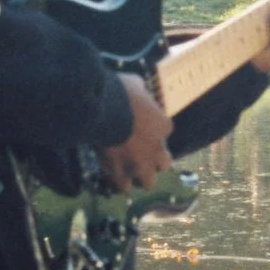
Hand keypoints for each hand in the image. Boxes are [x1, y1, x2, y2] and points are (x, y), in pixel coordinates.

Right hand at [97, 74, 173, 191]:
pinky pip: (123, 186)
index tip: (143, 124)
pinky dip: (118, 181)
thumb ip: (140, 91)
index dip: (154, 129)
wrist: (103, 110)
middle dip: (154, 160)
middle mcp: (156, 149)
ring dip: (139, 176)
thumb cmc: (122, 92)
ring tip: (127, 169)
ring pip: (148, 182)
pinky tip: (112, 173)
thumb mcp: (136, 84)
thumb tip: (137, 88)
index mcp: (164, 125)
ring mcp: (139, 164)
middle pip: (163, 165)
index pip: (165, 131)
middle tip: (140, 154)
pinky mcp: (120, 173)